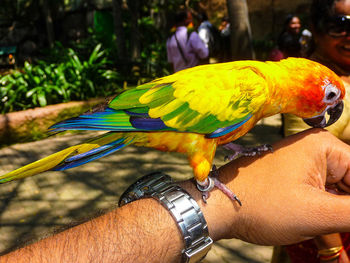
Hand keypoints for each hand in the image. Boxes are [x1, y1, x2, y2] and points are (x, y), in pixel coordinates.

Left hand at [183, 128, 349, 245]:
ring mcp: (301, 166)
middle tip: (344, 233)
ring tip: (334, 238)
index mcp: (324, 147)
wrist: (218, 207)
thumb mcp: (317, 213)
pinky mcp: (292, 181)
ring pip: (336, 194)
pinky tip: (331, 242)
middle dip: (347, 211)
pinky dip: (327, 221)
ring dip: (340, 219)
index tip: (348, 221)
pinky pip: (320, 199)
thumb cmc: (260, 205)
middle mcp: (314, 151)